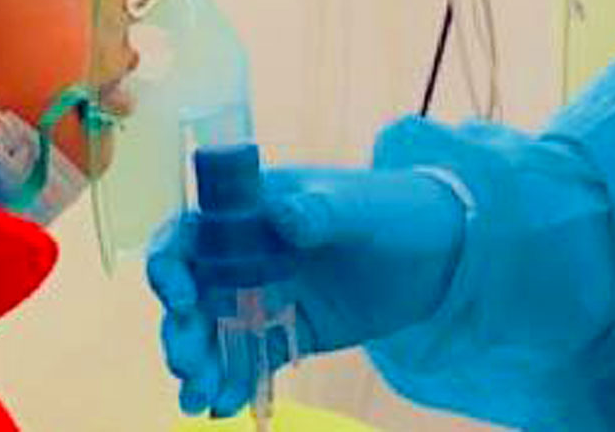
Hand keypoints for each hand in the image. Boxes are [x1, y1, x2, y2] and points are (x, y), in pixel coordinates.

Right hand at [145, 165, 467, 416]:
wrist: (443, 255)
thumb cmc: (397, 211)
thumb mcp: (361, 208)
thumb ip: (322, 212)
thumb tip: (284, 216)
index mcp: (253, 212)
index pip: (191, 233)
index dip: (171, 263)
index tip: (182, 296)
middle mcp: (247, 255)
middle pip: (191, 293)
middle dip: (181, 331)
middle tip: (187, 365)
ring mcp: (264, 295)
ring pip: (211, 332)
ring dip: (198, 364)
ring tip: (200, 399)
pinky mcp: (287, 331)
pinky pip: (248, 359)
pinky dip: (231, 382)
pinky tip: (225, 407)